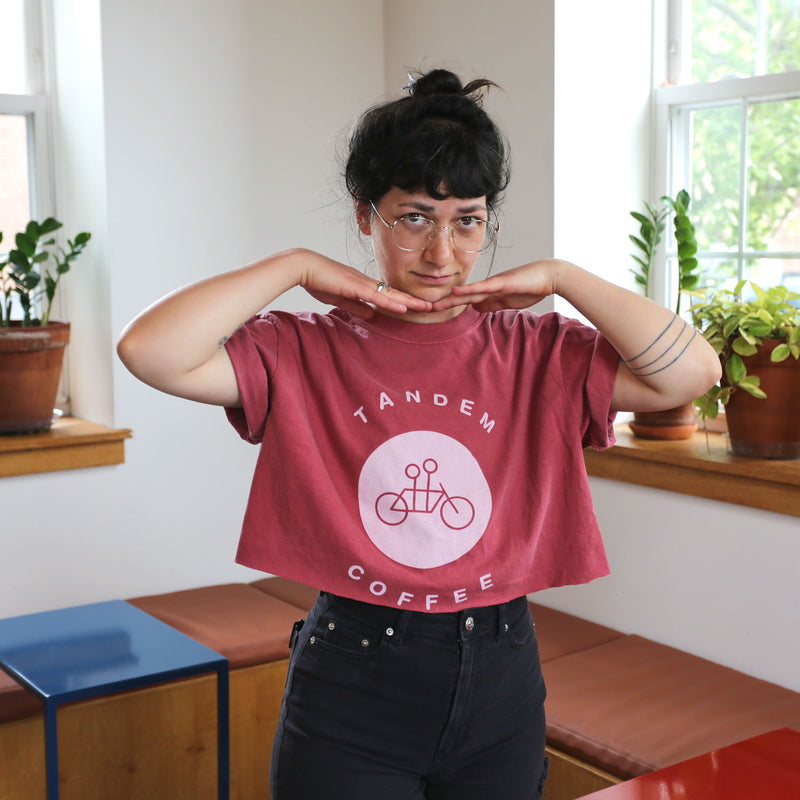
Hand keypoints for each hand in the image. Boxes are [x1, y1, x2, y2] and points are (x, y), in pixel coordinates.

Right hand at [298, 251, 431, 317]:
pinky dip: (391, 302)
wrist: (304, 267)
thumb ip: (356, 307)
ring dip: (409, 301)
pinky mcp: (355, 286)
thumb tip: (372, 315)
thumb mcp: (341, 298)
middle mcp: (367, 282)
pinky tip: (404, 307)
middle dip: (414, 300)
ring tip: (427, 307)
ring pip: (391, 294)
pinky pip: (377, 296)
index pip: (388, 295)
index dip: (404, 301)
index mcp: (363, 285)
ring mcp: (362, 283)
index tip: (418, 307)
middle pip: (395, 293)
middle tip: (432, 306)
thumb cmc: (319, 280)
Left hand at [431, 260, 561, 312]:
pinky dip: (469, 290)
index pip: (467, 300)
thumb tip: (476, 307)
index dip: (452, 305)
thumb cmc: (531, 287)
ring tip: (435, 304)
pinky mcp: (502, 283)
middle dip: (445, 303)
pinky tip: (457, 291)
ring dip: (452, 298)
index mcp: (489, 292)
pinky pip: (482, 287)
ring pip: (468, 292)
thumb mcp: (508, 301)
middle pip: (463, 296)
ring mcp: (494, 284)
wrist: (549, 276)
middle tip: (427, 308)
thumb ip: (492, 304)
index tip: (436, 310)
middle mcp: (488, 286)